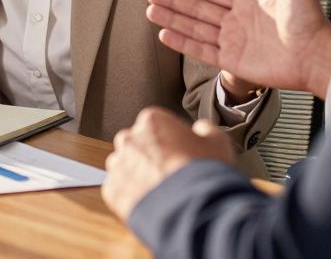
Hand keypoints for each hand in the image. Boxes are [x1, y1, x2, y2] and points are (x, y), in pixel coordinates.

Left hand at [102, 107, 232, 221]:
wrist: (193, 209)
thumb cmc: (205, 172)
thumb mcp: (217, 141)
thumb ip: (205, 129)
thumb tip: (200, 129)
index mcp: (152, 121)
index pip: (156, 125)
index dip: (169, 140)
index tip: (179, 153)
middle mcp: (129, 139)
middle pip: (136, 144)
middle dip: (149, 156)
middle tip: (169, 173)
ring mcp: (118, 165)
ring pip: (124, 167)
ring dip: (137, 175)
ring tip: (160, 191)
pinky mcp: (112, 191)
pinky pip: (118, 190)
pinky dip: (131, 196)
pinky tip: (150, 202)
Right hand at [147, 0, 330, 97]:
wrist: (316, 55)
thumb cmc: (310, 18)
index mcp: (249, 2)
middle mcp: (238, 22)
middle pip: (198, 9)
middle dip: (175, 2)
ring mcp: (233, 42)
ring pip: (195, 28)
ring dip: (172, 19)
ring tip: (151, 10)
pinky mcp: (232, 62)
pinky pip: (201, 50)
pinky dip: (182, 42)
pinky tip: (164, 34)